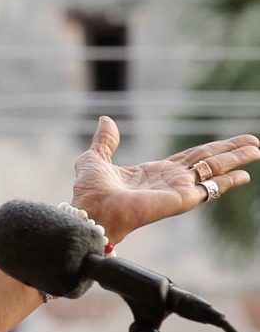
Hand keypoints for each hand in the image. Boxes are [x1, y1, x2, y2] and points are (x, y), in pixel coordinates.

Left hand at [71, 116, 259, 244]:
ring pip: (213, 170)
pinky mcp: (181, 198)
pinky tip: (245, 176)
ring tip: (257, 150)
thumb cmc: (89, 192)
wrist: (92, 211)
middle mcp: (169, 182)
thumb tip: (106, 120)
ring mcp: (177, 190)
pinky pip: (209, 187)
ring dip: (236, 160)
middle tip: (254, 143)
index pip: (187, 159)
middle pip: (207, 162)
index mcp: (152, 173)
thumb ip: (105, 141)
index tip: (227, 144)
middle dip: (230, 152)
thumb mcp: (94, 158)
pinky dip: (227, 180)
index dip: (208, 150)